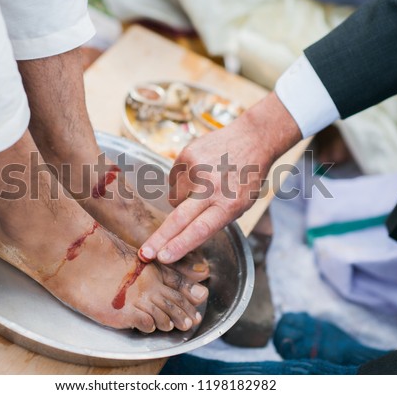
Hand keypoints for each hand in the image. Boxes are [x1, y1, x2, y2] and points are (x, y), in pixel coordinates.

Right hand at [139, 92, 301, 263]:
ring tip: (202, 188)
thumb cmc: (246, 178)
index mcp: (229, 204)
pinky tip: (198, 174)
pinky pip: (173, 181)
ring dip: (181, 201)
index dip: (180, 245)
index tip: (163, 257)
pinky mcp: (186, 155)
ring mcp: (196, 169)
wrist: (252, 138)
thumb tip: (184, 235)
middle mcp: (211, 186)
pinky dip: (182, 183)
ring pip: (174, 200)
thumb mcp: (240, 204)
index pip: (201, 229)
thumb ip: (215, 218)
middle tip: (144, 253)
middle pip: (180, 219)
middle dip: (160, 239)